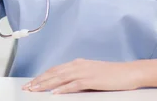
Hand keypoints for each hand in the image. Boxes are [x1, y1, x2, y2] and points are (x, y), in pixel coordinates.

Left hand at [22, 59, 141, 93]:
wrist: (129, 72)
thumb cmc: (112, 75)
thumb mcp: (91, 73)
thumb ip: (78, 77)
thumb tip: (64, 85)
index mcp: (77, 64)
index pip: (55, 70)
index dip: (42, 76)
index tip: (31, 83)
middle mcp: (78, 65)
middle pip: (54, 73)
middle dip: (39, 80)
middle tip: (27, 87)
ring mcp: (85, 72)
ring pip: (60, 78)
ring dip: (46, 84)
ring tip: (35, 90)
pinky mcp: (92, 79)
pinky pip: (74, 84)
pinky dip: (63, 88)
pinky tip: (55, 93)